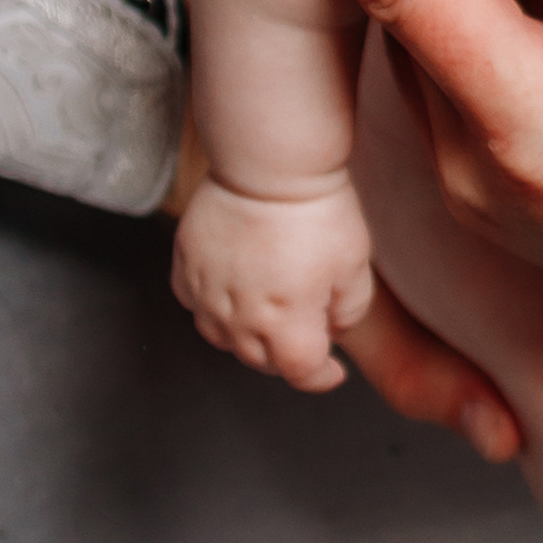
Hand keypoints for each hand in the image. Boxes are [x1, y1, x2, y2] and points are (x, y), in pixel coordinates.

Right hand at [171, 175, 376, 391]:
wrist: (269, 165)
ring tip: (270, 318)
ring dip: (249, 338)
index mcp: (285, 324)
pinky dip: (214, 309)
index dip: (321, 377)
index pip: (301, 372)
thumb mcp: (355, 267)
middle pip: (261, 360)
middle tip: (307, 335)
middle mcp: (239, 318)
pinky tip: (233, 294)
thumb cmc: (317, 212)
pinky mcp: (186, 265)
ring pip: (223, 339)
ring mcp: (206, 293)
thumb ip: (348, 312)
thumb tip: (333, 330)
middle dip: (288, 356)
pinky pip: (195, 303)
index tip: (334, 372)